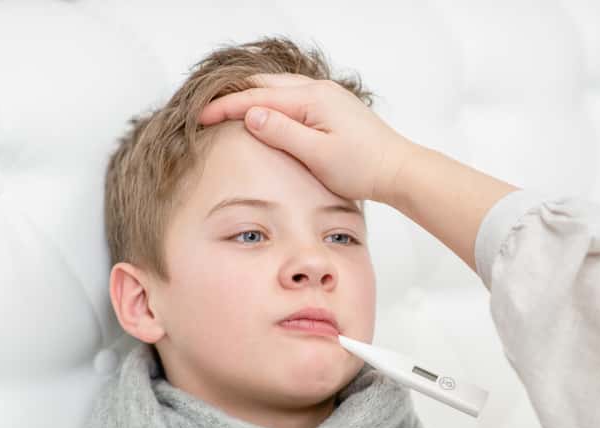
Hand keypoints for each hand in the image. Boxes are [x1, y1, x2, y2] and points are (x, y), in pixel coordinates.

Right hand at [199, 74, 416, 203]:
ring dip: (254, 97)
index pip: (257, 98)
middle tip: (209, 111)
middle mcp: (319, 90)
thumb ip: (282, 132)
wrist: (398, 170)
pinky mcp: (334, 109)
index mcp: (312, 98)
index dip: (226, 108)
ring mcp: (328, 97)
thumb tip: (250, 115)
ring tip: (230, 109)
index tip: (201, 118)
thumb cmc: (362, 167)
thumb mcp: (317, 154)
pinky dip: (273, 102)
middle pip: (266, 85)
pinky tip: (267, 114)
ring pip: (280, 89)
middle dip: (235, 96)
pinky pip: (294, 97)